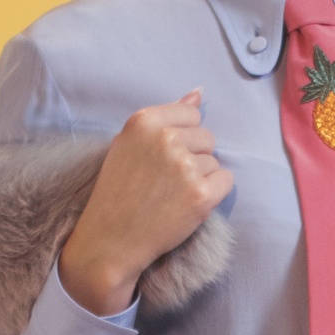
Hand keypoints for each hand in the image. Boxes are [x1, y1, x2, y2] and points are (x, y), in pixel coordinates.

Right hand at [58, 90, 233, 315]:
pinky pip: (225, 181)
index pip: (191, 113)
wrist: (110, 241)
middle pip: (206, 137)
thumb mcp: (130, 144)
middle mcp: (165, 139)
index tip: (162, 158)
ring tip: (170, 196)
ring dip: (199, 178)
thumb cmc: (118, 192)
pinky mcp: (200, 195)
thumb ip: (166, 117)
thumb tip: (199, 92)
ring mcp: (184, 167)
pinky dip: (212, 194)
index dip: (182, 137)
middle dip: (193, 157)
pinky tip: (186, 205)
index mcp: (144, 121)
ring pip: (214, 161)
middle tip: (165, 181)